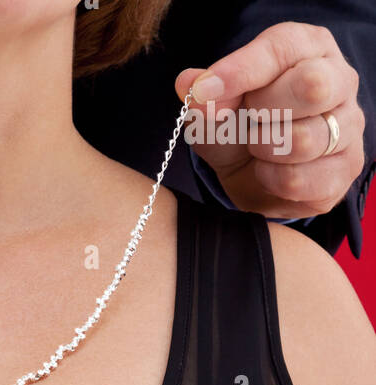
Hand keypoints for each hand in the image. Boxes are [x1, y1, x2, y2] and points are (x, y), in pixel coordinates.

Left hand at [177, 22, 365, 220]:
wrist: (250, 176)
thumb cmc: (239, 127)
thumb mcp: (213, 108)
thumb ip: (204, 96)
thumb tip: (190, 85)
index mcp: (310, 47)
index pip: (281, 48)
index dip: (240, 71)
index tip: (205, 90)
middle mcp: (340, 80)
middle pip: (311, 86)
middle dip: (262, 110)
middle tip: (249, 120)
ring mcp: (349, 126)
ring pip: (305, 139)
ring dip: (264, 150)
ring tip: (258, 147)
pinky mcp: (344, 170)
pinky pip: (299, 180)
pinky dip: (271, 181)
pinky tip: (269, 173)